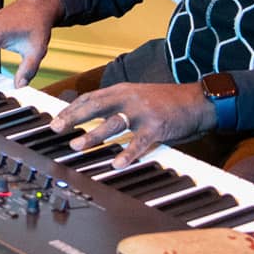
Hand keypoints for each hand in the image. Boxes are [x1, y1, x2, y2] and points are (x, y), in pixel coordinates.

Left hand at [52, 82, 216, 166]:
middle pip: (95, 107)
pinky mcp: (157, 127)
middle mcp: (129, 98)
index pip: (90, 98)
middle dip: (73, 118)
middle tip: (56, 129)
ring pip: (113, 124)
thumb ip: (116, 103)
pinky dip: (127, 153)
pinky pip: (139, 142)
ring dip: (93, 136)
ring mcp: (142, 112)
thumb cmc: (165, 101)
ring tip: (77, 145)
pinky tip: (116, 163)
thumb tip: (92, 115)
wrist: (197, 100)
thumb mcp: (136, 95)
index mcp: (121, 90)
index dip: (71, 109)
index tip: (56, 120)